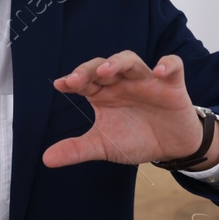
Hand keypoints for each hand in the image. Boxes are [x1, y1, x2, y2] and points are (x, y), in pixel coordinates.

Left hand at [41, 51, 216, 168]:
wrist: (171, 148)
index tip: (60, 85)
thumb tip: (46, 159)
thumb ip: (76, 150)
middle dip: (88, 70)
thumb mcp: (104, 147)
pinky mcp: (171, 84)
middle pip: (103, 66)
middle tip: (76, 81)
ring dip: (117, 63)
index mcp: (103, 94)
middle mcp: (122, 82)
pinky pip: (172, 65)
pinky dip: (167, 64)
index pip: (84, 81)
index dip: (72, 80)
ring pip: (130, 60)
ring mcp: (146, 81)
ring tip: (107, 71)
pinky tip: (159, 71)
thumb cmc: (136, 139)